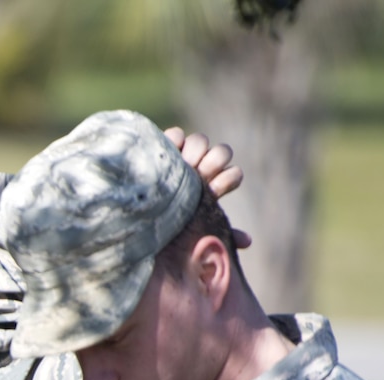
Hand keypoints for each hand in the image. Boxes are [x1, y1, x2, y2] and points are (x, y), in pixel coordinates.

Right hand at [163, 126, 253, 248]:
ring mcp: (183, 155)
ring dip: (196, 151)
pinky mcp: (164, 146)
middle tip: (201, 175)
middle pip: (222, 152)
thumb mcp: (192, 231)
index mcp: (211, 186)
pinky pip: (177, 134)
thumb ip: (218, 233)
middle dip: (214, 162)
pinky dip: (175, 142)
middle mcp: (200, 167)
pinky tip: (168, 159)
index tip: (214, 192)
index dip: (228, 179)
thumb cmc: (166, 229)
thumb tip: (248, 241)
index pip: (233, 174)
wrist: (135, 221)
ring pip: (201, 140)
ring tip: (185, 166)